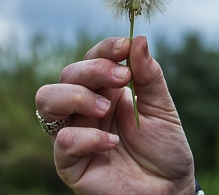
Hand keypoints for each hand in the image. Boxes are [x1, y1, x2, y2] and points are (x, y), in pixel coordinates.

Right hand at [35, 36, 195, 194]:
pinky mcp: (71, 164)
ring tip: (107, 107)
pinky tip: (112, 141)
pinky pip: (63, 142)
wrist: (170, 187)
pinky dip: (86, 136)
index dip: (104, 49)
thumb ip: (149, 75)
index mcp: (107, 91)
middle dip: (93, 69)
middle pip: (67, 74)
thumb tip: (139, 39)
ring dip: (76, 95)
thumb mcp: (162, 107)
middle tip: (122, 79)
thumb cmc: (165, 148)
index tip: (124, 46)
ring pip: (47, 100)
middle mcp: (86, 109)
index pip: (92, 60)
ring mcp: (76, 134)